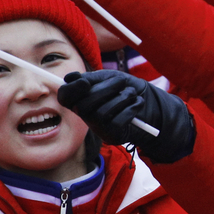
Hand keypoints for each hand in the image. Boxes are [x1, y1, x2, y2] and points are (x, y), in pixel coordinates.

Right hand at [58, 70, 196, 162]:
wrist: (149, 102)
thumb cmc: (124, 88)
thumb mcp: (108, 77)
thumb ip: (91, 78)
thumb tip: (70, 77)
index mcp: (81, 98)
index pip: (65, 97)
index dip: (72, 90)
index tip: (85, 82)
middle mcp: (85, 115)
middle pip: (84, 105)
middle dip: (105, 89)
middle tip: (121, 81)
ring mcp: (98, 127)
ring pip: (103, 113)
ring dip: (122, 98)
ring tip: (131, 93)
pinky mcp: (112, 135)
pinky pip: (118, 121)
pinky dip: (131, 108)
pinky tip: (137, 103)